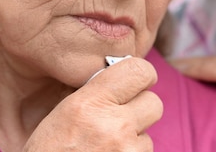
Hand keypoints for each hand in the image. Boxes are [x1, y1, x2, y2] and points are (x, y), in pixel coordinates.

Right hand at [24, 56, 161, 151]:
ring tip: (107, 148)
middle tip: (122, 118)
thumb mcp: (62, 114)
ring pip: (149, 134)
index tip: (137, 82)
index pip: (140, 71)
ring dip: (135, 139)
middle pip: (154, 102)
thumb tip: (122, 75)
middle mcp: (113, 125)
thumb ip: (94, 92)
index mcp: (90, 104)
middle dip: (141, 109)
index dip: (142, 75)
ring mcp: (127, 151)